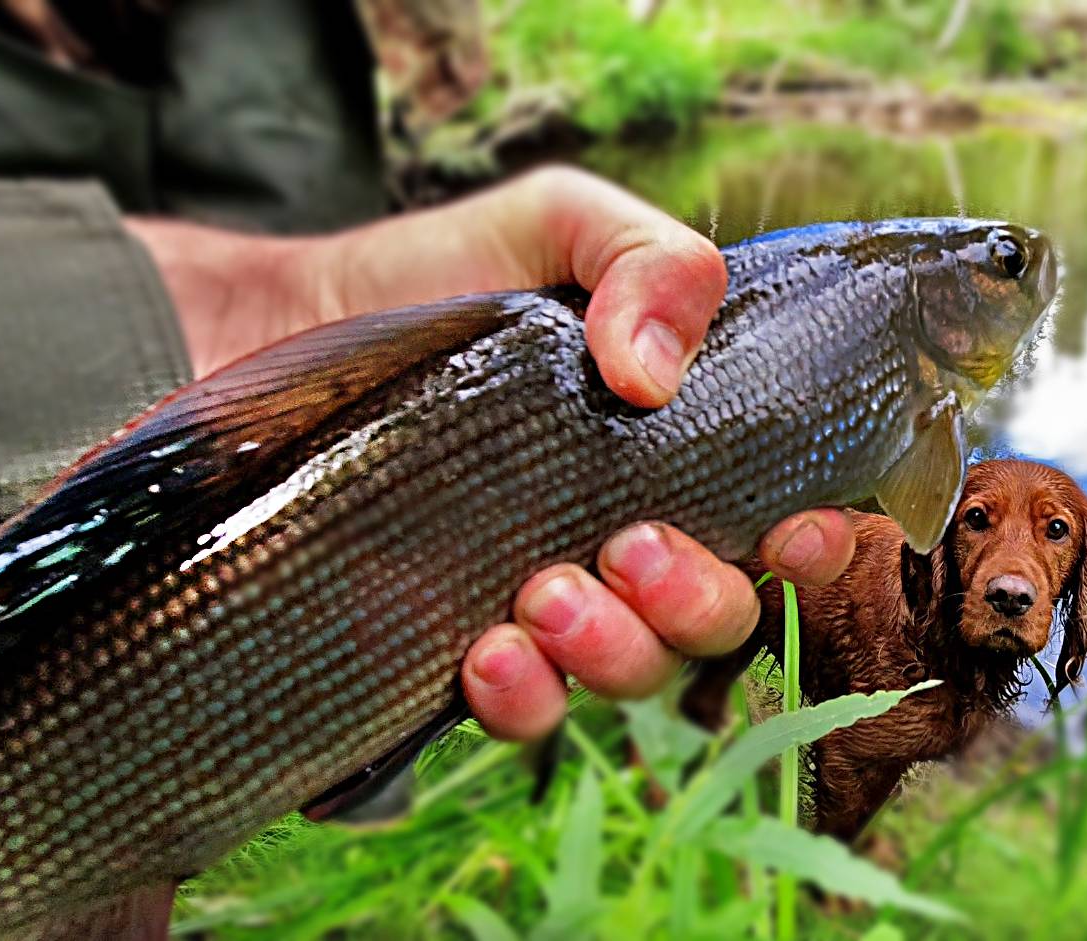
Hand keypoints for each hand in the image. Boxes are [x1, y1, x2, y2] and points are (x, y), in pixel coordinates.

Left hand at [126, 166, 853, 740]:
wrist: (271, 329)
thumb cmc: (433, 276)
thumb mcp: (555, 224)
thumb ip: (647, 259)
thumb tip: (654, 375)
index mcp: (674, 454)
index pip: (782, 523)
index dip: (815, 542)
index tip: (795, 529)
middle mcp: (625, 541)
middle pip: (717, 617)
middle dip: (696, 599)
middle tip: (629, 547)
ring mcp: (545, 606)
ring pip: (632, 673)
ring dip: (615, 651)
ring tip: (545, 594)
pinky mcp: (454, 651)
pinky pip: (522, 714)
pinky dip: (522, 698)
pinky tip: (486, 653)